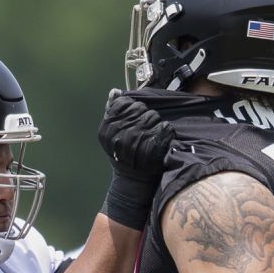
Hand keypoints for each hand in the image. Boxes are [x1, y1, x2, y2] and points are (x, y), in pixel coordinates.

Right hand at [98, 91, 175, 227]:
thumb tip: (115, 91)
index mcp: (107, 128)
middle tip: (144, 130)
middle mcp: (120, 133)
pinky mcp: (154, 147)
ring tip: (151, 136)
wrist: (133, 182)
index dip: (133, 108)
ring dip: (156, 124)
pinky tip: (160, 140)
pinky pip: (165, 127)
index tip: (135, 119)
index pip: (126, 103)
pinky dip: (166, 132)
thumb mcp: (112, 135)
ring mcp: (137, 140)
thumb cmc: (123, 156)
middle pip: (141, 109)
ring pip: (154, 117)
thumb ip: (112, 111)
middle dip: (145, 116)